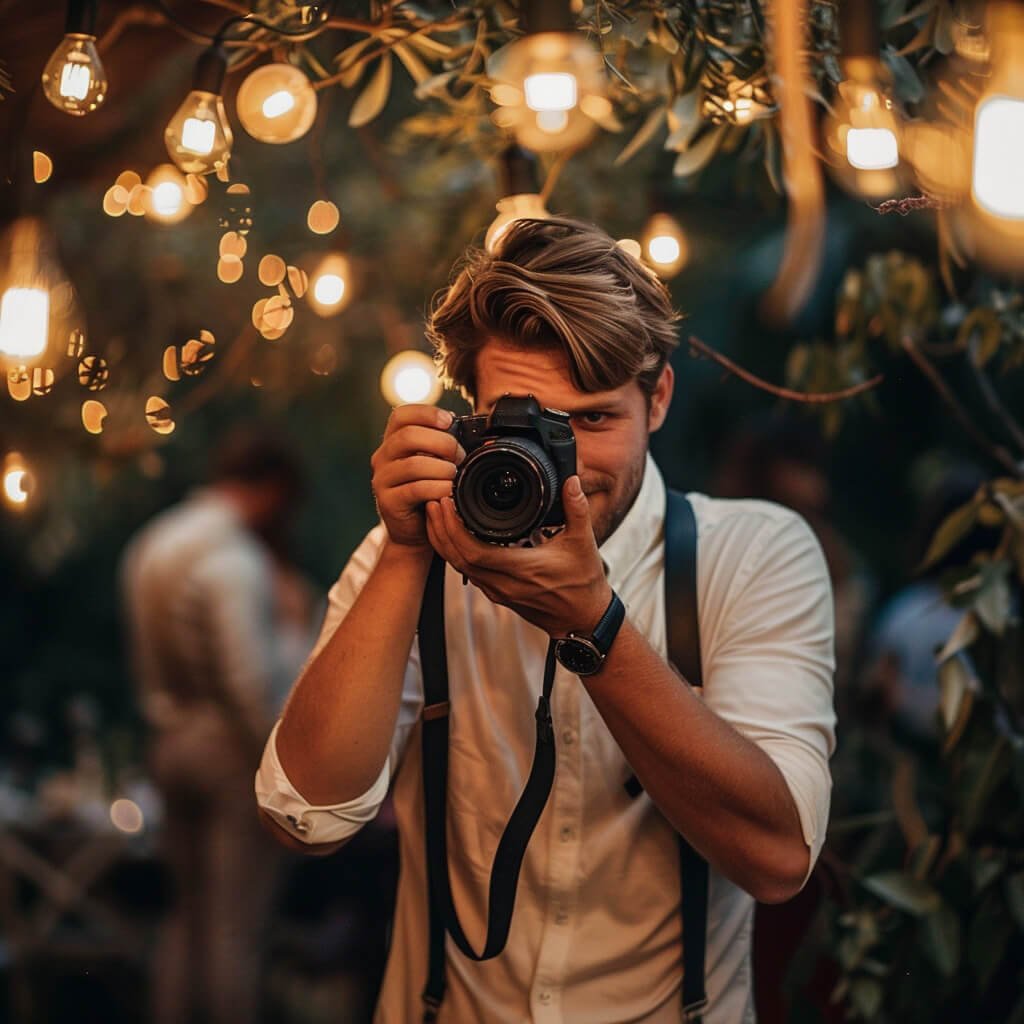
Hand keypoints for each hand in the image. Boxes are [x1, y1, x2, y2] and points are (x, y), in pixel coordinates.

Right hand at [371, 404, 464, 547]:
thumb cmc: (428, 491)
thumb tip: (470, 431)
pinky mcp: (388, 501)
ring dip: (442, 468)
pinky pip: (415, 490)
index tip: (449, 421)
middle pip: (408, 436)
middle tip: (459, 455)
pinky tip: (448, 491)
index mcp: (393, 441)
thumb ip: (442, 446)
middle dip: (441, 443)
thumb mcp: (433, 463)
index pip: (402, 415)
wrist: (414, 529)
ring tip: (454, 475)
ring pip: (413, 465)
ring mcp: (382, 480)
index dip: (427, 413)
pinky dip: (437, 488)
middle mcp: (382, 457)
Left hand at [424, 475, 611, 637]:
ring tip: (436, 514)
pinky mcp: (497, 594)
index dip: (454, 529)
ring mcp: (499, 591)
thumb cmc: (583, 584)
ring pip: (458, 567)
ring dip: (443, 541)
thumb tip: (571, 480)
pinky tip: (452, 534)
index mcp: (523, 569)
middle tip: (433, 502)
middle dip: (440, 530)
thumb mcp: (583, 543)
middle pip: (457, 559)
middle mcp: (505, 584)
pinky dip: (455, 552)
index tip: (448, 504)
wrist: (582, 620)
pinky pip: (467, 573)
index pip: (475, 552)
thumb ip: (577, 509)